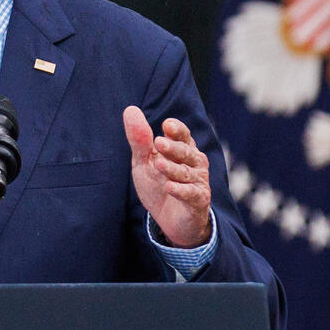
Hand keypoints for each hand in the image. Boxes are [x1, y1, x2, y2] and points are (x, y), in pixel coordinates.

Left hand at [123, 106, 212, 247]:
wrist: (169, 220)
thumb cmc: (158, 184)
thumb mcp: (144, 161)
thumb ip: (139, 139)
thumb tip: (130, 109)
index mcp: (183, 149)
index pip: (183, 134)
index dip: (177, 130)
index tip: (167, 125)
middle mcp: (194, 163)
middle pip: (186, 152)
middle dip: (173, 148)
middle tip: (159, 143)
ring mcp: (198, 182)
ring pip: (187, 172)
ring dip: (173, 169)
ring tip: (159, 165)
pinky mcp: (198, 201)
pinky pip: (191, 194)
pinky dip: (181, 190)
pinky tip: (169, 187)